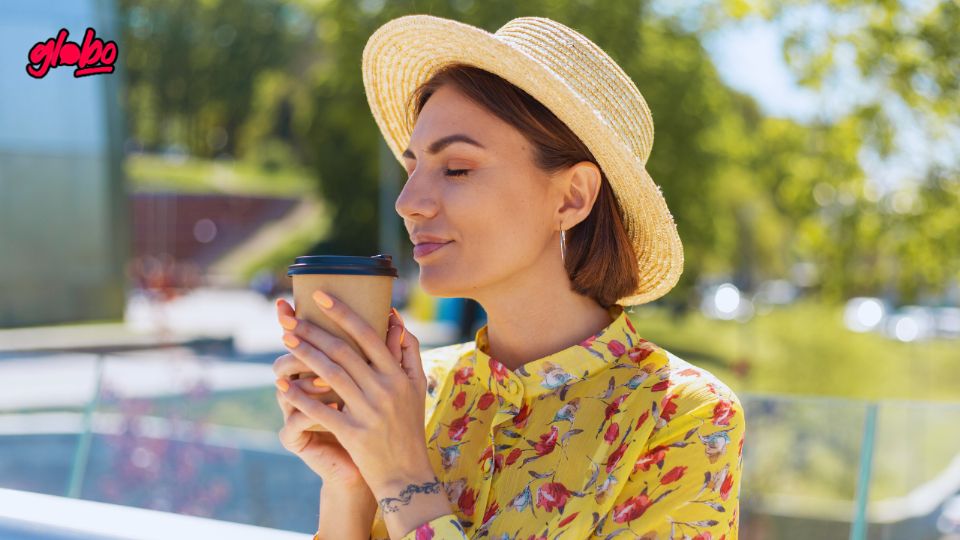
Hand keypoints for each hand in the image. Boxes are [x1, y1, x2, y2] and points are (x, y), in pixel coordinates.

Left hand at [274, 289, 432, 501]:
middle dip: (314, 331)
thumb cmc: (409, 426)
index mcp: (399, 375)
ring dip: (305, 354)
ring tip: (286, 339)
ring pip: (331, 375)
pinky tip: (282, 386)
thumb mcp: (417, 387)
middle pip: (344, 351)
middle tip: (289, 317)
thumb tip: (395, 319)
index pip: (369, 335)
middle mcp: (384, 389)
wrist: (406, 474)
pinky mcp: (353, 434)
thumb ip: (409, 352)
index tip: (321, 296)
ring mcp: (369, 412)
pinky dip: (301, 397)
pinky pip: (322, 411)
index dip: (343, 313)